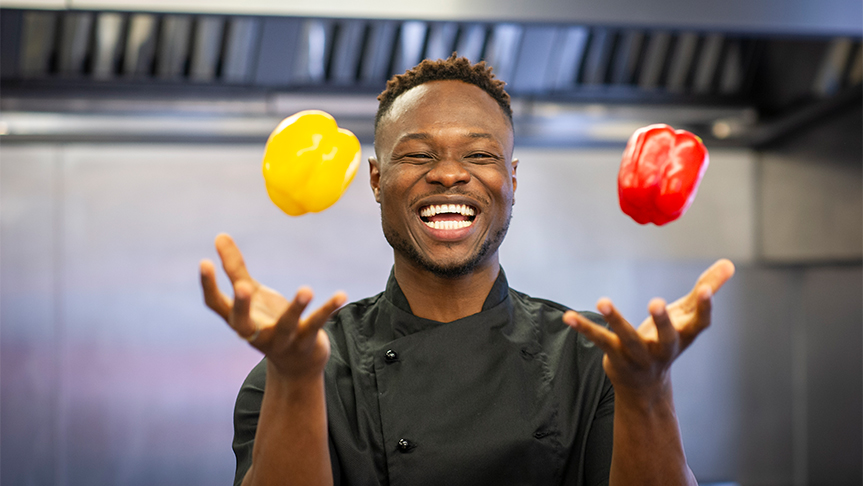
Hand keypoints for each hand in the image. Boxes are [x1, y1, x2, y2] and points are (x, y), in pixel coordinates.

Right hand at [199, 233, 346, 379]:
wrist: (296, 365)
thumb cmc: (267, 322)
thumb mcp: (252, 295)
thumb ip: (236, 268)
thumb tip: (220, 236)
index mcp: (239, 319)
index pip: (216, 305)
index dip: (209, 286)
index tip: (204, 262)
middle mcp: (256, 333)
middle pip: (243, 323)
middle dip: (242, 306)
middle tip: (243, 287)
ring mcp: (281, 340)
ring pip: (286, 326)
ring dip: (296, 308)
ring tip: (306, 289)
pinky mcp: (305, 342)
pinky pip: (316, 324)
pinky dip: (328, 309)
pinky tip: (341, 294)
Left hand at [563, 259, 734, 397]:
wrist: (645, 387)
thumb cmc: (668, 341)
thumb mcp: (686, 316)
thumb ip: (707, 289)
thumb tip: (730, 264)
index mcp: (684, 337)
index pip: (699, 323)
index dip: (704, 307)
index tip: (706, 289)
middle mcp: (663, 349)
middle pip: (666, 337)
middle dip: (662, 321)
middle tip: (656, 302)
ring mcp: (639, 355)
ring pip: (626, 339)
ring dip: (615, 319)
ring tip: (603, 301)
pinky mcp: (615, 357)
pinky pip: (599, 340)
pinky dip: (583, 328)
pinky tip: (568, 317)